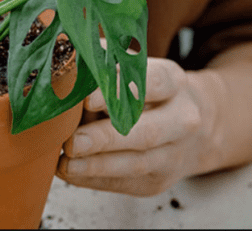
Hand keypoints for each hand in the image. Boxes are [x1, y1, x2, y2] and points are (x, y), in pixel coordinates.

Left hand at [57, 57, 218, 195]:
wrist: (188, 129)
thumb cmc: (142, 93)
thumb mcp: (130, 71)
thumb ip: (99, 69)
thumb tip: (63, 73)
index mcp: (173, 82)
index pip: (151, 83)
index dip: (118, 90)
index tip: (86, 100)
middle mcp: (182, 119)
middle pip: (146, 132)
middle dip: (105, 138)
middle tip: (72, 142)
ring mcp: (173, 153)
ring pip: (136, 163)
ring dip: (96, 166)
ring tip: (65, 163)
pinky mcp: (158, 180)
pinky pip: (124, 182)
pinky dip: (93, 179)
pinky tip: (70, 172)